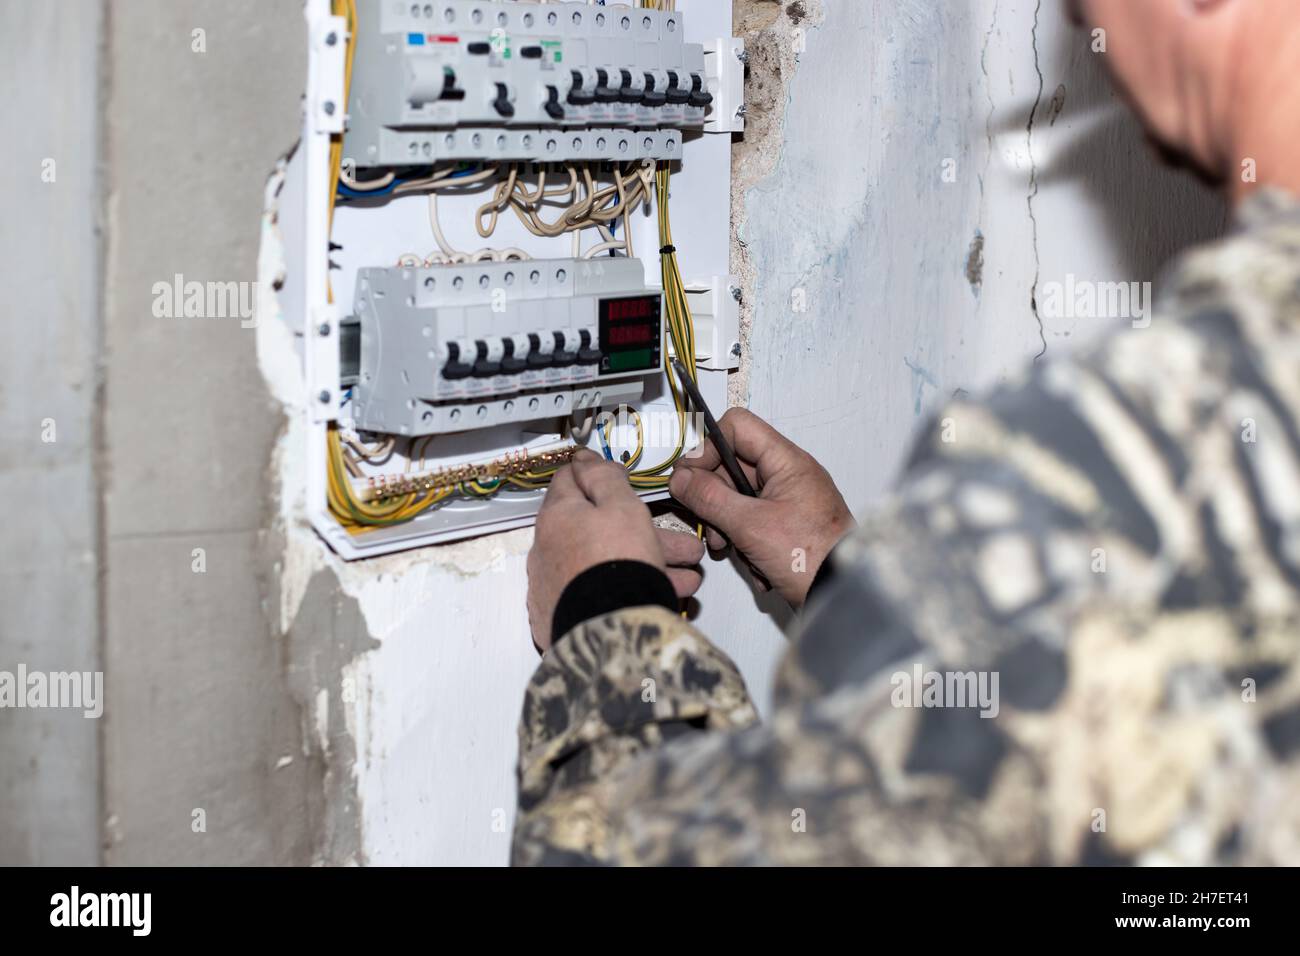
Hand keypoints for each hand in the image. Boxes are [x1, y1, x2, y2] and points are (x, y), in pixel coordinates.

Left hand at [527, 449, 705, 651]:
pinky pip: (600, 597)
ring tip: (688, 581)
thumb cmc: (617, 562)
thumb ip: (604, 478)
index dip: (597, 474)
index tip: (618, 476)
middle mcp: (549, 550)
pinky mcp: (562, 618)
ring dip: (650, 568)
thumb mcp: (621, 506)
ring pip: (607, 567)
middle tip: (681, 544)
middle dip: (646, 534)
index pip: (570, 481)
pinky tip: (660, 599)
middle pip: (600, 532)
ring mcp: (554, 587)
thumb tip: (585, 459)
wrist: (608, 632)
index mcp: (557, 516)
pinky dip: (630, 593)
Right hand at [668, 409, 854, 606]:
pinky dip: (744, 542)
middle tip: (708, 525)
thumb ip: (710, 498)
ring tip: (728, 550)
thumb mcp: (750, 526)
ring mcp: (787, 501)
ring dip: (725, 525)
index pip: (737, 427)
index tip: (691, 479)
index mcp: (786, 462)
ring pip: (737, 498)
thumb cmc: (809, 557)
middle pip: (732, 466)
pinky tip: (753, 565)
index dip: (709, 448)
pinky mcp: (785, 526)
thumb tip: (680, 478)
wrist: (842, 596)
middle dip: (713, 498)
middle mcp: (787, 475)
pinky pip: (751, 522)